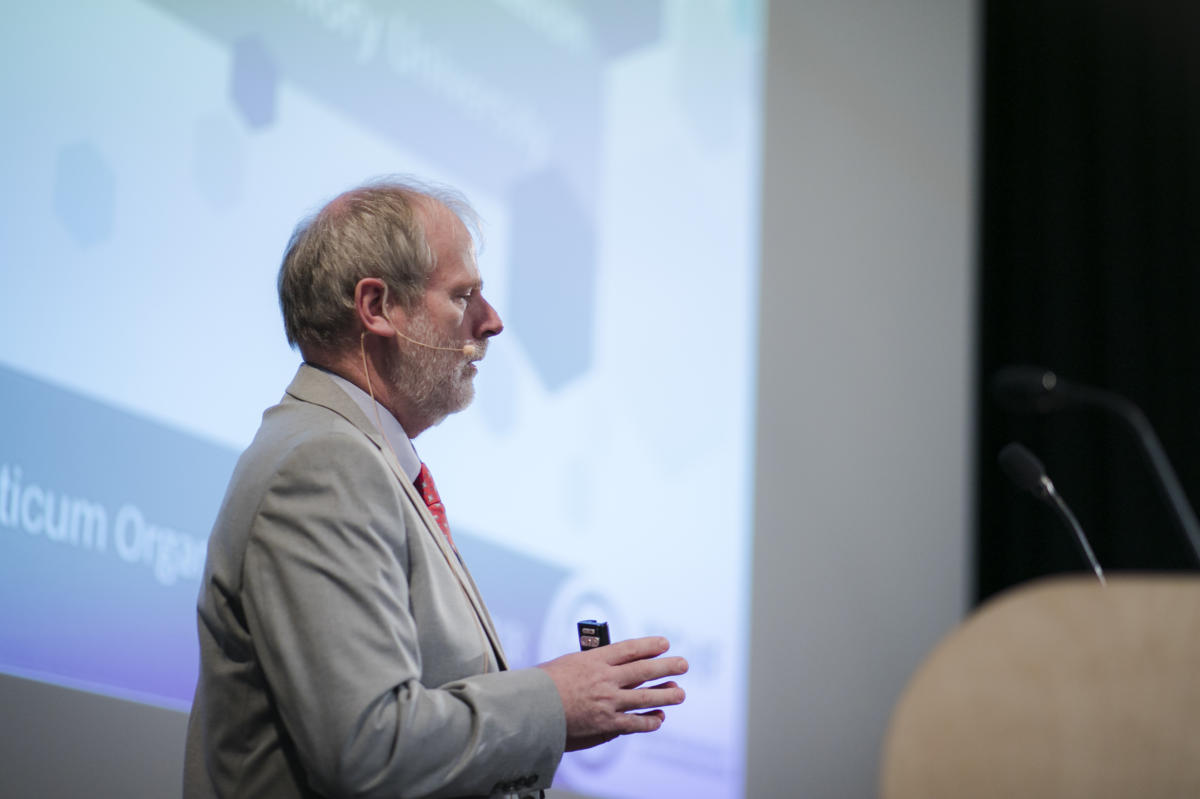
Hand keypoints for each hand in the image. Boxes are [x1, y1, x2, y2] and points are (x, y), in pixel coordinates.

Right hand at [537, 636, 687, 751]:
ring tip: (680, 692)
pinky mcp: (606, 724)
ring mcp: (608, 702)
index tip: (664, 643)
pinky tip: (659, 718)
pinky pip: (634, 723)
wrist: (530, 710)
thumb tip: (605, 668)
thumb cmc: (541, 686)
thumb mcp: (565, 665)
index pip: (629, 649)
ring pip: (645, 696)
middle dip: (666, 666)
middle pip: (643, 670)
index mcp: (593, 660)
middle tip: (683, 664)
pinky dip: (649, 721)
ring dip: (666, 694)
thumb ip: (588, 667)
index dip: (649, 646)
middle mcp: (605, 679)